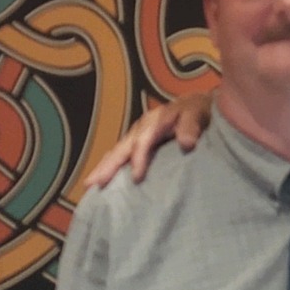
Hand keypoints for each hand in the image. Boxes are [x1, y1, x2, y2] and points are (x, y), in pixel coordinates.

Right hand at [83, 91, 215, 187]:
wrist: (198, 105)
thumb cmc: (198, 111)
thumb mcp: (197, 113)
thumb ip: (191, 125)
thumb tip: (186, 143)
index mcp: (155, 121)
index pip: (143, 141)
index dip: (139, 159)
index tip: (137, 178)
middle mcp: (142, 128)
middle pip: (122, 148)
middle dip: (108, 165)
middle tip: (94, 183)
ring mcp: (138, 135)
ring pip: (118, 151)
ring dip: (104, 167)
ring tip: (90, 184)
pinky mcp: (138, 143)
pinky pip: (121, 154)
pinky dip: (111, 166)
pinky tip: (102, 178)